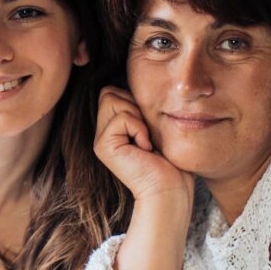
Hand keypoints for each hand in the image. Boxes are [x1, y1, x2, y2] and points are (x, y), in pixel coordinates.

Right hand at [95, 86, 191, 203]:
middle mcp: (101, 133)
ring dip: (137, 116)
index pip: (112, 91)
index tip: (148, 126)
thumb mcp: (153, 125)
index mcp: (111, 127)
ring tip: (145, 140)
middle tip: (146, 132)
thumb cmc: (169, 160)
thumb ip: (139, 107)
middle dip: (133, 105)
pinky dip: (139, 128)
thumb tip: (137, 81)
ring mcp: (100, 140)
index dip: (133, 100)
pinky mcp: (103, 146)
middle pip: (108, 91)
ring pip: (111, 99)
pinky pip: (121, 117)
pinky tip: (144, 149)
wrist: (170, 188)